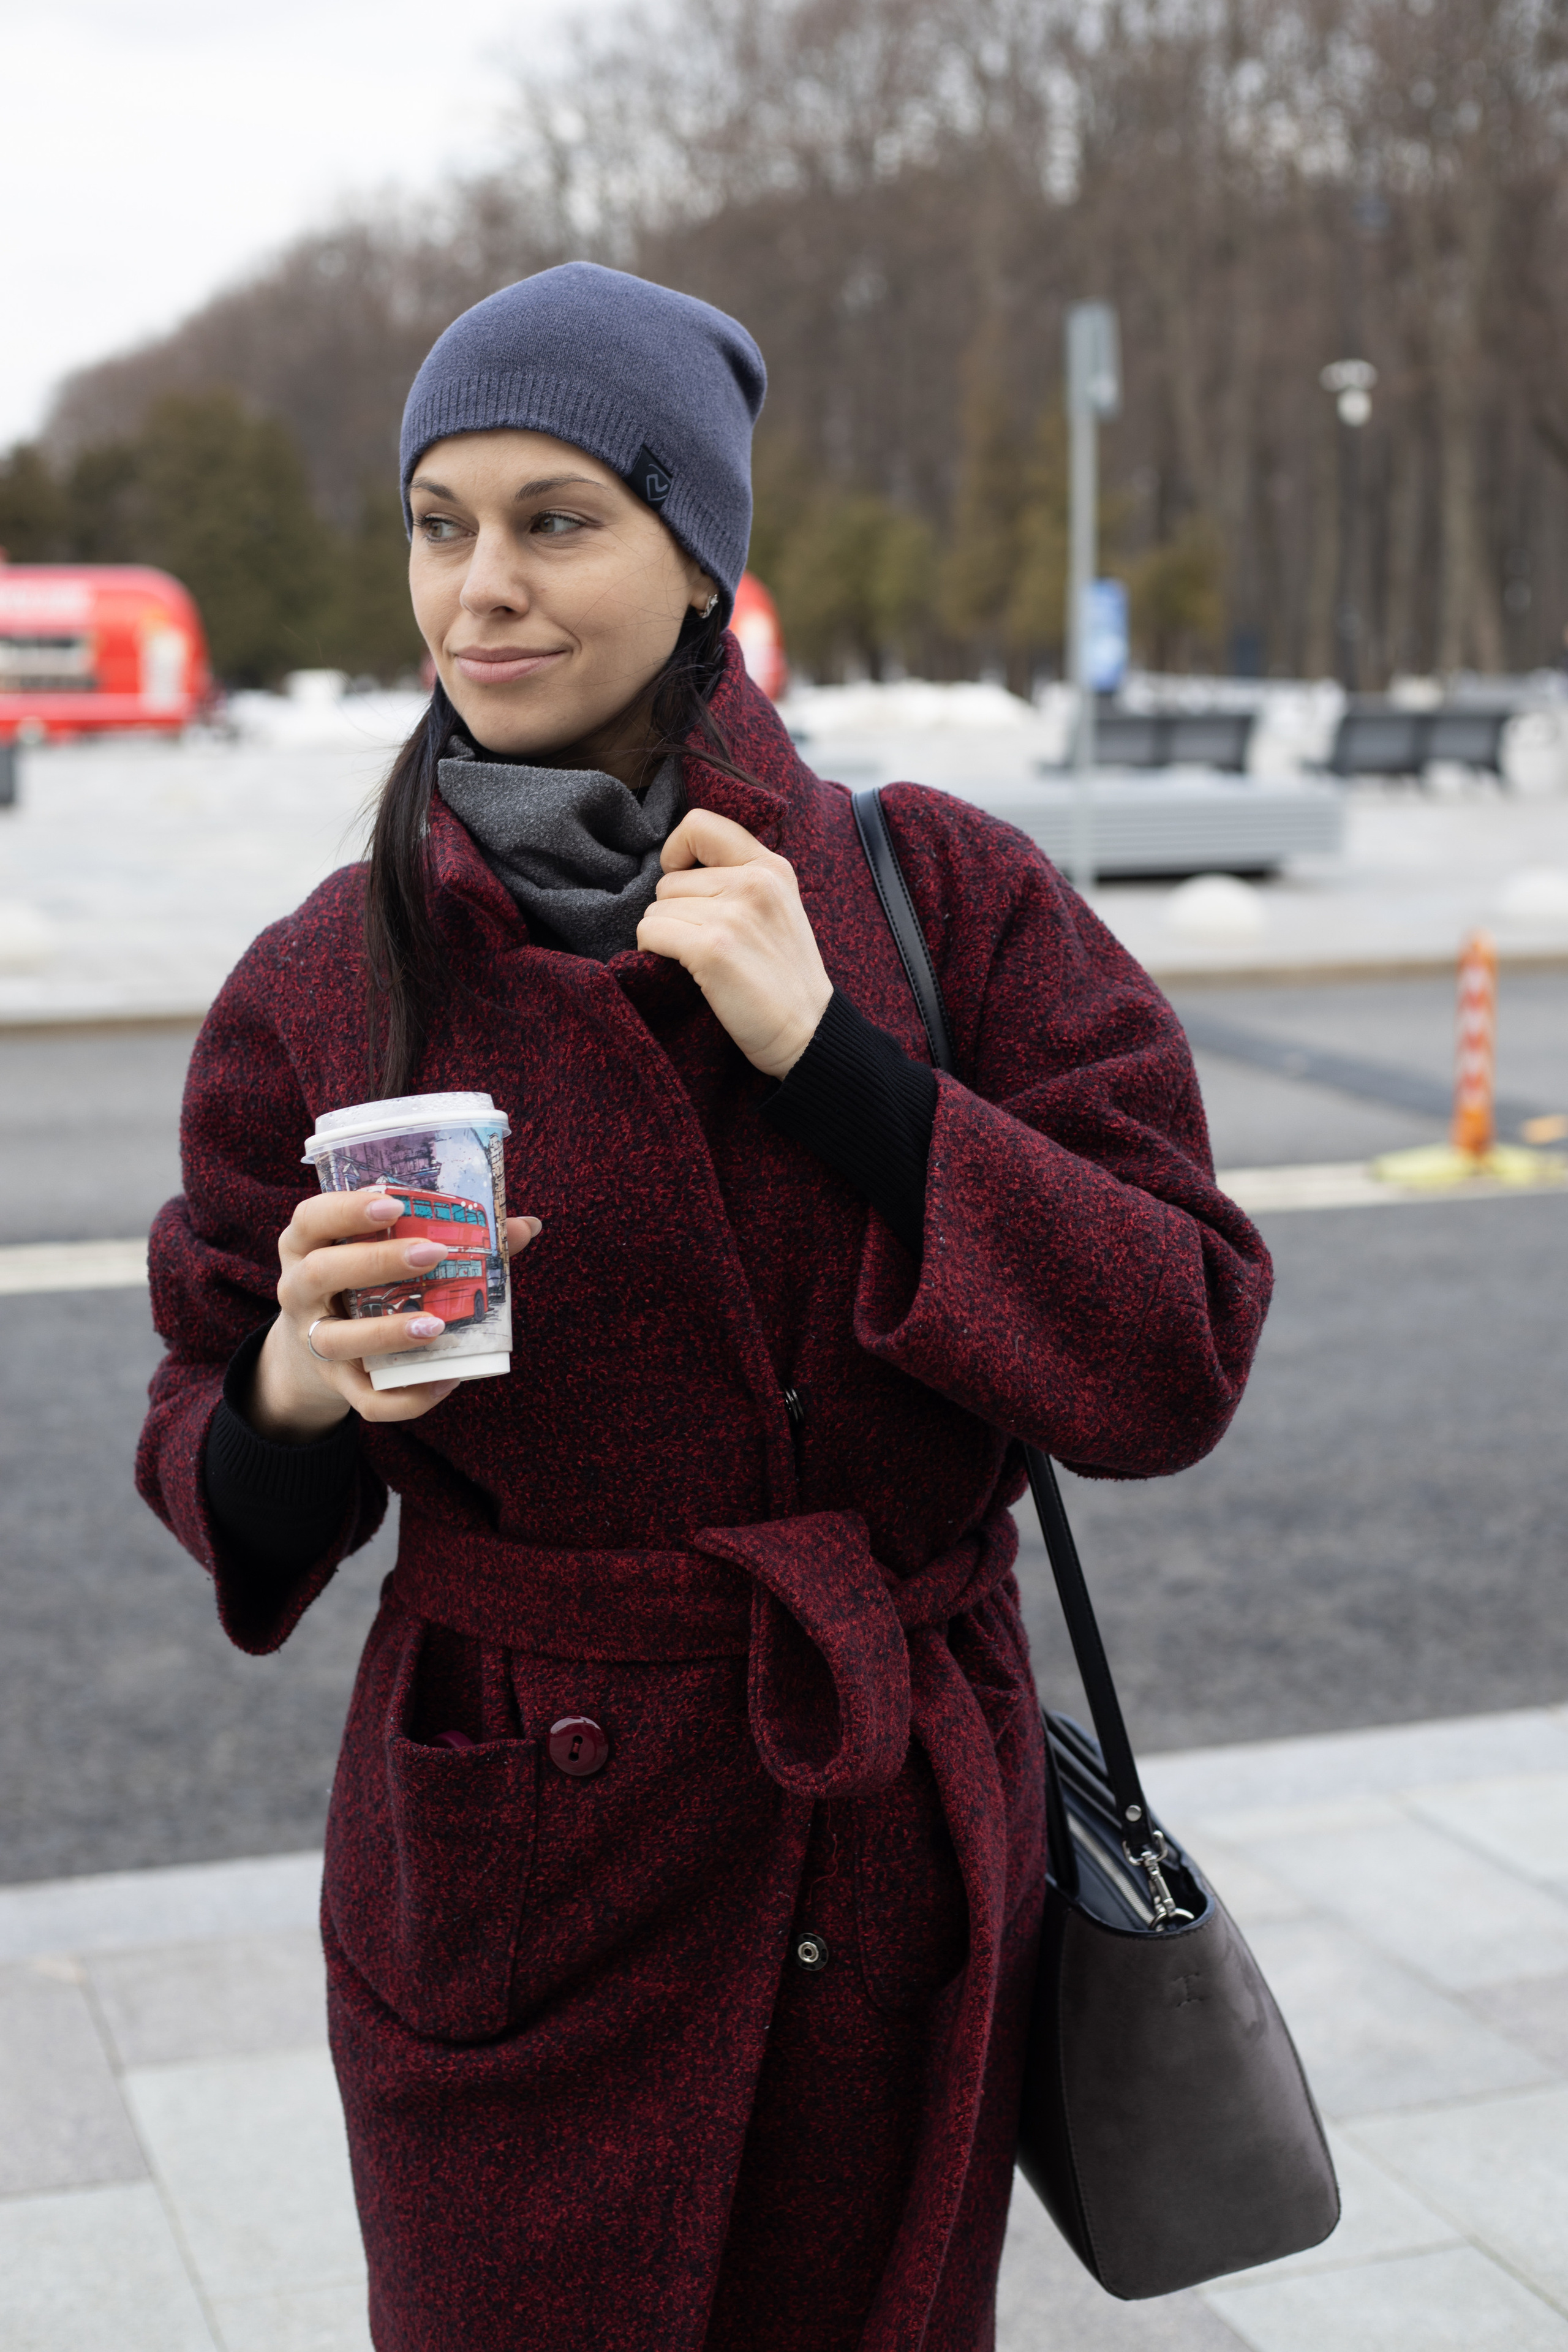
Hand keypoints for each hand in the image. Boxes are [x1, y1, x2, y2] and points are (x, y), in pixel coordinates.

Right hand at [248, 1187, 540, 1442]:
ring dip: (387, 1333)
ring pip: (337, 1340)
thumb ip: (448, 1236)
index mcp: (308, 1245)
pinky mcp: (336, 1384)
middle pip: (321, 1273)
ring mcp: (312, 1340)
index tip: (393, 1204)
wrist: (311, 1352)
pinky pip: (366, 1400)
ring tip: (436, 1326)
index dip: (346, 1210)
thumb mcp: (382, 1253)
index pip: (311, 1218)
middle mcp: (298, 1291)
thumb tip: (525, 1227)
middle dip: (376, 1262)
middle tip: (432, 1254)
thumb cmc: (361, 1284)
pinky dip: (408, 1397)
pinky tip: (447, 1380)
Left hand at [637, 807, 832, 1076]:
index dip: (676, 851)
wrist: (809, 1033)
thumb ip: (739, 878)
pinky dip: (653, 952)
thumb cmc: (785, 978)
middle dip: (675, 912)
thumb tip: (676, 867)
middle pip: (669, 879)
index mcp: (771, 867)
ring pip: (656, 909)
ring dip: (666, 936)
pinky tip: (683, 970)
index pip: (699, 825)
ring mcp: (733, 915)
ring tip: (702, 961)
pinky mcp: (712, 949)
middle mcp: (753, 883)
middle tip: (706, 943)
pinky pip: (651, 933)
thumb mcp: (778, 908)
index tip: (683, 879)